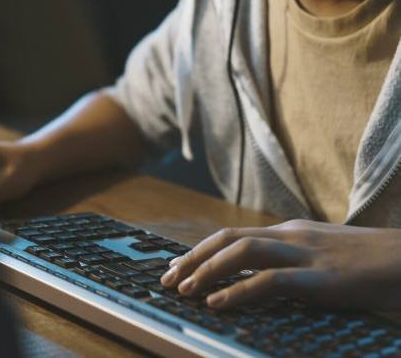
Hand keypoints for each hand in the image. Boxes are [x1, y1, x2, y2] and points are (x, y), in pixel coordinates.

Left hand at [160, 219, 400, 310]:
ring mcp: (305, 254)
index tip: (177, 266)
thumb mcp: (321, 254)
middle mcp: (290, 236)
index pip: (233, 235)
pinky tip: (218, 303)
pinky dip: (239, 291)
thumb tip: (259, 277)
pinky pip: (271, 281)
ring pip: (242, 252)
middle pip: (228, 239)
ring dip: (207, 271)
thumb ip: (291, 259)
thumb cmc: (367, 262)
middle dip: (193, 258)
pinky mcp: (321, 279)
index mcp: (288, 232)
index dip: (201, 251)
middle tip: (168, 278)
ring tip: (185, 290)